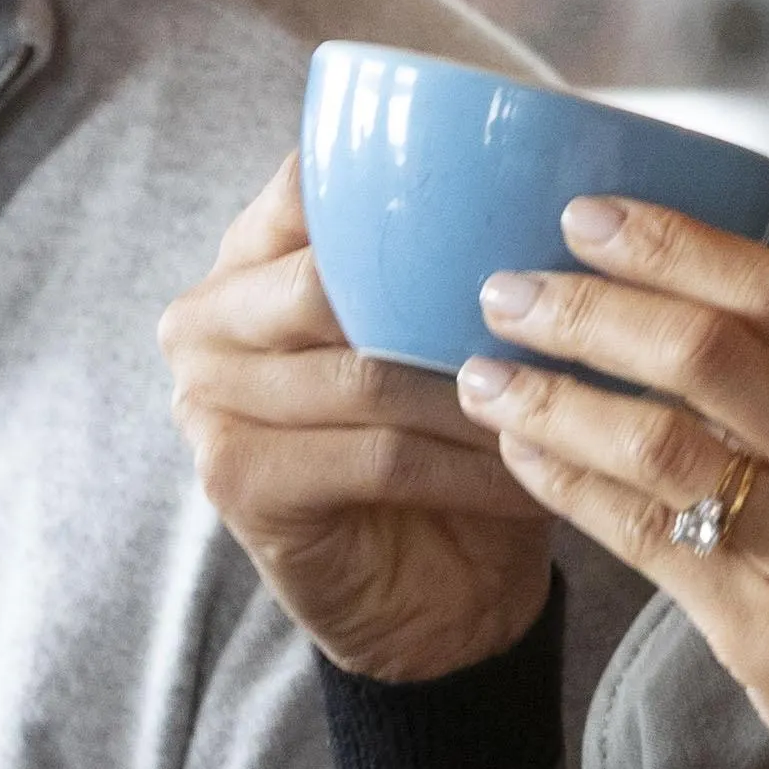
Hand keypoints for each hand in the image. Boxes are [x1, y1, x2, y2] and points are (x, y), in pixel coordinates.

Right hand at [160, 158, 556, 683]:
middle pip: (329, 280)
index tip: (515, 212)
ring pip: (365, 373)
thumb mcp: (453, 332)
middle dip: (451, 307)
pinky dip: (465, 465)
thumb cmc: (450, 437)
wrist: (435, 596)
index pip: (311, 184)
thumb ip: (459, 258)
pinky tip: (525, 471)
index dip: (409, 195)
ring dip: (475, 395)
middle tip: (549, 326)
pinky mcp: (237, 479)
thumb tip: (562, 172)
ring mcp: (207, 400)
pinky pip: (376, 454)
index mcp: (250, 254)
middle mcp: (207, 317)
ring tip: (559, 403)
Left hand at [459, 197, 768, 768]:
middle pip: (713, 350)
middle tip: (506, 289)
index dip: (672, 243)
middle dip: (590, 307)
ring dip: (555, 399)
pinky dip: (572, 489)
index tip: (587, 215)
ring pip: (663, 445)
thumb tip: (718, 330)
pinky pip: (650, 543)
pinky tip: (525, 461)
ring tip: (484, 376)